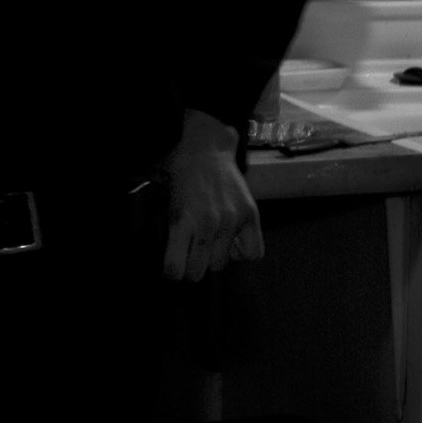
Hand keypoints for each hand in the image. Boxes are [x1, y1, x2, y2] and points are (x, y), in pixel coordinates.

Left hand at [162, 108, 262, 280]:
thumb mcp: (168, 204)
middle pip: (200, 270)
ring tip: (212, 239)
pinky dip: (244, 252)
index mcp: (181, 221)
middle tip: (192, 256)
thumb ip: (175, 233)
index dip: (173, 272)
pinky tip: (234, 241)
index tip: (174, 269)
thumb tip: (179, 262)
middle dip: (193, 267)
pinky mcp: (251, 215)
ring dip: (216, 256)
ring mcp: (232, 221)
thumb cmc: (181, 177)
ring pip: (223, 263)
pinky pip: (254, 254)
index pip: (175, 267)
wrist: (205, 150)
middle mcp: (207, 224)